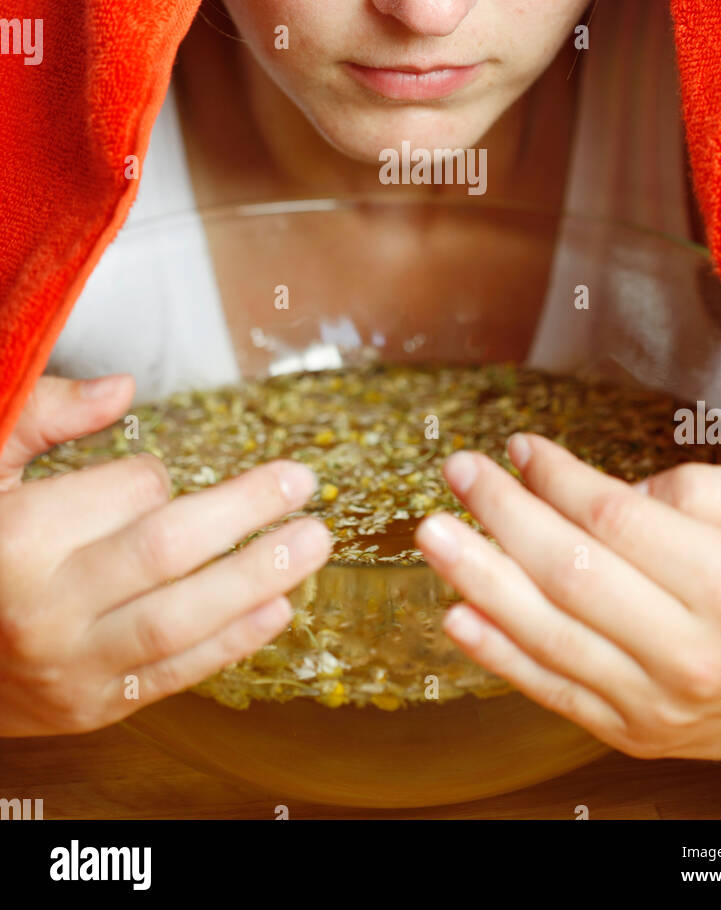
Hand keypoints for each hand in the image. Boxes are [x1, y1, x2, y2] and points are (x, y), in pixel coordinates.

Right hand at [0, 374, 330, 735]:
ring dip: (258, 578)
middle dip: (245, 512)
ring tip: (313, 541)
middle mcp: (47, 606)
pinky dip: (233, 641)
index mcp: (19, 537)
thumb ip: (41, 416)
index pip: (126, 493)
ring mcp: (71, 666)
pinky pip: (174, 674)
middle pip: (167, 552)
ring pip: (181, 620)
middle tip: (303, 482)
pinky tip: (279, 605)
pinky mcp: (90, 708)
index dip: (157, 476)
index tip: (157, 476)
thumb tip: (121, 389)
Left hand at [415, 434, 720, 759]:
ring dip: (479, 579)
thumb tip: (602, 496)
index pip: (612, 521)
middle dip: (500, 514)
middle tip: (459, 471)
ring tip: (434, 534)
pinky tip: (457, 615)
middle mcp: (688, 654)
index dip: (555, 478)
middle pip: (566, 574)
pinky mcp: (642, 735)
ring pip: (547, 635)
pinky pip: (555, 693)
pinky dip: (499, 655)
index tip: (520, 445)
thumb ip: (697, 493)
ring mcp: (660, 704)